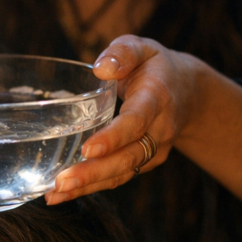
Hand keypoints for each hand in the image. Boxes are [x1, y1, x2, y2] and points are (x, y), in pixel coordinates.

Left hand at [45, 37, 198, 204]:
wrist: (187, 92)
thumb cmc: (153, 67)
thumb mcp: (141, 47)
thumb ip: (122, 53)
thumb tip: (101, 68)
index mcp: (156, 98)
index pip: (136, 121)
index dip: (113, 137)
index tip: (88, 149)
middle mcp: (159, 130)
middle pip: (128, 157)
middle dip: (94, 172)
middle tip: (61, 182)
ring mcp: (154, 150)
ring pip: (122, 173)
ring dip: (88, 186)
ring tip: (54, 195)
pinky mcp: (144, 163)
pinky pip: (117, 177)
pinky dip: (90, 188)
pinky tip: (62, 194)